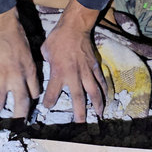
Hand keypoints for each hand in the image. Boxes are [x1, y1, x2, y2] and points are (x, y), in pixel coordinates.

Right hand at [0, 9, 39, 118]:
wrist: (2, 28)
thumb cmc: (17, 39)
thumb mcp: (28, 56)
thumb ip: (28, 71)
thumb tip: (28, 84)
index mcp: (29, 72)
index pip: (33, 93)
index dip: (31, 102)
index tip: (26, 107)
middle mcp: (17, 77)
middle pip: (20, 102)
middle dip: (18, 116)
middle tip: (15, 124)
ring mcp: (1, 76)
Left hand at [40, 0, 106, 121]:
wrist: (74, 27)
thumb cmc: (57, 39)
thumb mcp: (45, 52)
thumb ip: (47, 65)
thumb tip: (47, 69)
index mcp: (58, 72)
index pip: (52, 93)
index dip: (49, 102)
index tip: (47, 107)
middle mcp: (73, 75)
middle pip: (78, 98)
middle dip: (79, 112)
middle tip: (80, 123)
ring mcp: (86, 71)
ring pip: (94, 92)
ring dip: (97, 104)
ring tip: (99, 115)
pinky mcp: (95, 67)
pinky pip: (101, 81)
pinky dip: (104, 91)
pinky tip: (106, 98)